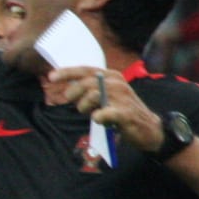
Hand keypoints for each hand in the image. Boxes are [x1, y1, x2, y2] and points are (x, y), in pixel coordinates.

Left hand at [47, 66, 164, 152]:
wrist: (147, 128)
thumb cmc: (121, 111)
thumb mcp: (105, 96)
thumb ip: (88, 91)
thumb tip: (67, 90)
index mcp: (111, 76)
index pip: (86, 70)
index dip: (67, 72)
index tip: (51, 77)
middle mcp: (117, 83)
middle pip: (85, 83)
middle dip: (74, 95)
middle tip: (79, 106)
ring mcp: (122, 97)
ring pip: (92, 96)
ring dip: (85, 107)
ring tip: (92, 113)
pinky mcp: (125, 113)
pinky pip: (104, 113)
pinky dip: (98, 117)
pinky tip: (99, 119)